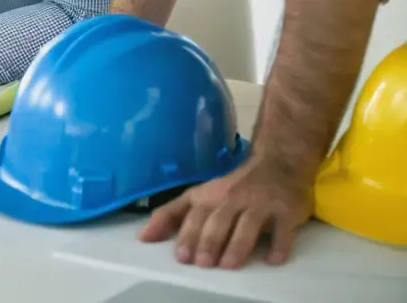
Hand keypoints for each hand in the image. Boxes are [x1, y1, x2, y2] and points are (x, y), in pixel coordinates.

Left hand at [138, 155, 314, 267]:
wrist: (277, 164)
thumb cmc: (233, 187)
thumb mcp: (200, 195)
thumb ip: (172, 215)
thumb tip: (143, 237)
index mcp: (208, 196)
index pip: (192, 215)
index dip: (186, 235)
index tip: (181, 256)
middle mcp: (232, 199)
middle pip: (218, 221)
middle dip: (209, 242)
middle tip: (203, 263)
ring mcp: (260, 204)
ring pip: (247, 226)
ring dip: (237, 245)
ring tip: (229, 265)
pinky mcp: (285, 211)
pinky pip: (282, 230)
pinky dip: (279, 245)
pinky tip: (273, 259)